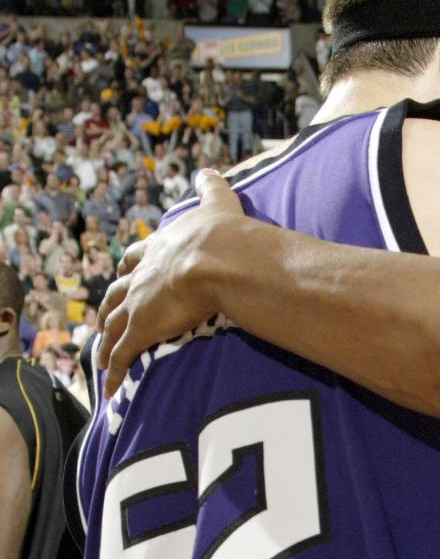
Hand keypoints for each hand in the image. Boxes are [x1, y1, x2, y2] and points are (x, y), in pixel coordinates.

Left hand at [96, 170, 242, 397]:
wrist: (216, 257)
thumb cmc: (220, 233)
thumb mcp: (215, 203)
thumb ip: (210, 187)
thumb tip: (207, 170)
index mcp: (158, 248)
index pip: (136, 258)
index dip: (130, 268)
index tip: (126, 274)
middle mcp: (141, 275)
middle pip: (116, 293)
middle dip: (110, 306)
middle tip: (105, 318)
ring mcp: (138, 303)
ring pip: (113, 325)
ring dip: (105, 342)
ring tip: (100, 357)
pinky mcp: (141, 329)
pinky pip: (123, 355)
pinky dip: (114, 371)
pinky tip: (109, 388)